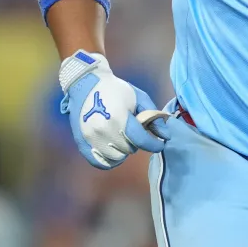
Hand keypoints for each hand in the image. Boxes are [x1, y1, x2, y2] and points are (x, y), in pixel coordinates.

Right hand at [59, 51, 168, 168]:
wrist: (85, 84)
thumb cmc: (115, 89)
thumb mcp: (139, 97)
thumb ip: (153, 117)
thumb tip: (165, 136)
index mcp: (119, 117)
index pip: (141, 141)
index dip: (154, 145)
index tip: (160, 144)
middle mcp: (104, 130)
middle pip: (129, 150)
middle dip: (136, 143)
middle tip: (135, 133)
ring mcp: (91, 138)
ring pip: (116, 158)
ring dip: (123, 151)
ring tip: (123, 138)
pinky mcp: (82, 143)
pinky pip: (100, 163)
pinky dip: (110, 160)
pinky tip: (114, 150)